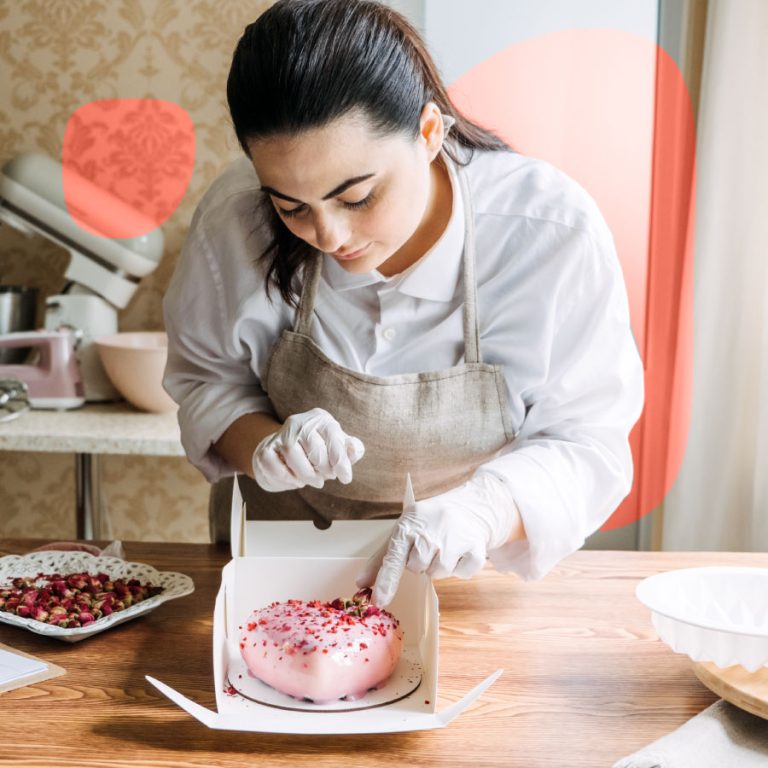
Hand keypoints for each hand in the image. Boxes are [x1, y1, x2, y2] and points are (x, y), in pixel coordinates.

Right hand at [252, 407, 364, 491]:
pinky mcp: (265, 451)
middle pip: (314, 447)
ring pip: (293, 455)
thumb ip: (351, 450)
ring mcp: (280, 435)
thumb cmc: (318, 452)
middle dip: (324, 469)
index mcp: (320, 419)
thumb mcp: (338, 449)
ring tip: (315, 481)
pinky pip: (275, 467)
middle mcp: (299, 422)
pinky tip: (296, 481)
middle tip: (326, 476)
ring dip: (307, 475)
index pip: (333, 437)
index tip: (345, 478)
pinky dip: (288, 479)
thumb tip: (353, 450)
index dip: (341, 461)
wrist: (285, 455)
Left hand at [356, 474, 521, 607]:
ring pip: (438, 574)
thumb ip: (381, 558)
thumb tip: (361, 583)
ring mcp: (454, 539)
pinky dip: (461, 568)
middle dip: (421, 563)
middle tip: (428, 547)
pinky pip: (462, 574)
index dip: (386, 581)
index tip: (378, 601)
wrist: (470, 506)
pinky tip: (461, 551)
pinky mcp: (475, 547)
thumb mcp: (404, 530)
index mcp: (408, 525)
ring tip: (445, 547)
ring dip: (440, 566)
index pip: (393, 557)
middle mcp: (431, 531)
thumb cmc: (430, 522)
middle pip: (417, 568)